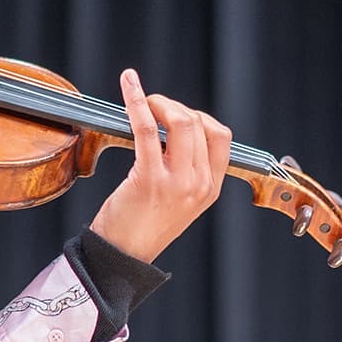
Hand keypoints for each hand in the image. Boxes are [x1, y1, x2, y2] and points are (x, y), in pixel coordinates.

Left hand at [89, 72, 231, 262]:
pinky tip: (129, 85)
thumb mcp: (178, 199)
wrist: (121, 256)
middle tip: (152, 107)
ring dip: (158, 102)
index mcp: (210, 188)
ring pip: (180, 121)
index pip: (220, 136)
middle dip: (173, 106)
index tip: (174, 115)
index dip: (197, 116)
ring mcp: (177, 182)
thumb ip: (185, 169)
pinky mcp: (149, 179)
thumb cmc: (142, 225)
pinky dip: (137, 101)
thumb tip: (173, 127)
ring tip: (143, 102)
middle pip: (199, 123)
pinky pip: (146, 128)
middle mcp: (199, 184)